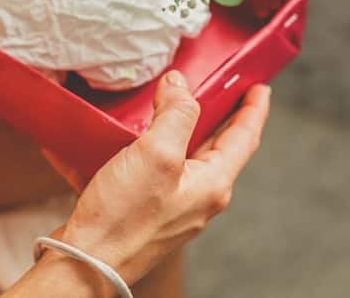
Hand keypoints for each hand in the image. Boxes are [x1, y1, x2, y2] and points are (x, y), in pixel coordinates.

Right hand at [60, 72, 271, 286]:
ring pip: (188, 158)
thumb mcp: (157, 154)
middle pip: (219, 148)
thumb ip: (176, 114)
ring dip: (186, 129)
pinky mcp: (148, 211)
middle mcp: (199, 197)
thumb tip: (180, 85)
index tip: (260, 87)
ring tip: (176, 104)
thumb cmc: (124, 217)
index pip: (244, 138)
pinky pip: (160, 170)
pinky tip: (134, 136)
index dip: (253, 109)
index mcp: (212, 184)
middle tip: (223, 90)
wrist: (89, 264)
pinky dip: (155, 146)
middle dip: (223, 116)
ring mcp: (174, 206)